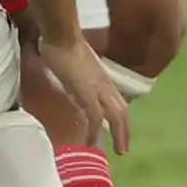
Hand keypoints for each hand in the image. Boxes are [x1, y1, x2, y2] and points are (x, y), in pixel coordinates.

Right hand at [30, 35, 134, 156]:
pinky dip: (95, 132)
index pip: (118, 102)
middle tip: (123, 149)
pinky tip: (90, 142)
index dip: (121, 118)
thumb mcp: (74, 63)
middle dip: (125, 131)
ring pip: (116, 117)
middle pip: (123, 112)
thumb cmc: (62, 43)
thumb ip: (76, 74)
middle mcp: (105, 86)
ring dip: (119, 135)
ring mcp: (98, 90)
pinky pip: (96, 118)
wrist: (62, 35)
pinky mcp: (87, 94)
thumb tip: (70, 80)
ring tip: (117, 152)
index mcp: (103, 78)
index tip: (120, 131)